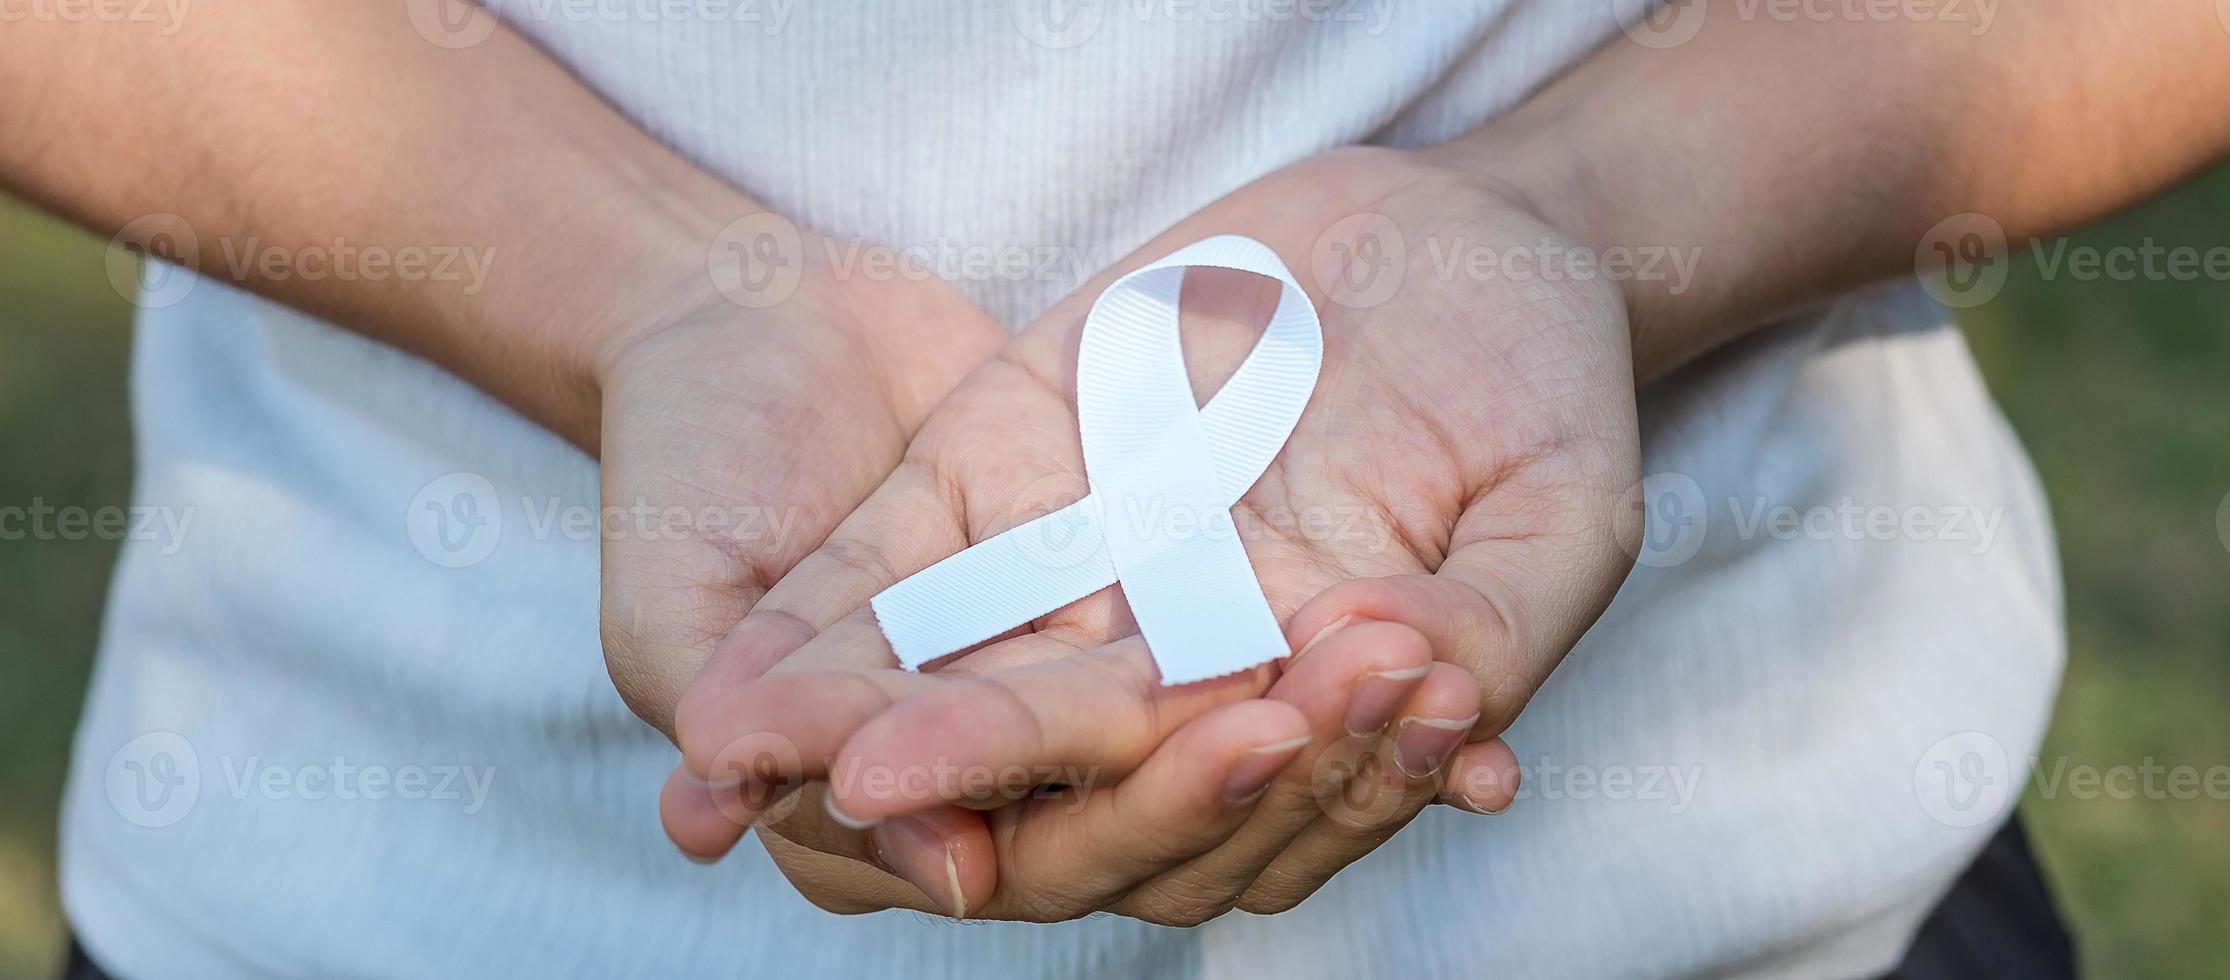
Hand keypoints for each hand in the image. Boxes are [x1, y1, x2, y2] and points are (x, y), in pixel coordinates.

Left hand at [670, 147, 1640, 920]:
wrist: (1455, 243)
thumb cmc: (1534, 391)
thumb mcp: (1561, 510)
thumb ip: (1503, 623)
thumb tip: (1434, 707)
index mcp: (1295, 712)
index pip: (1215, 808)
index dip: (1174, 807)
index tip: (1116, 782)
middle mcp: (1170, 668)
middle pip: (1056, 770)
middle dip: (972, 773)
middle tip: (877, 784)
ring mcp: (1075, 576)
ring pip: (944, 685)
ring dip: (840, 723)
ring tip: (744, 744)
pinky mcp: (997, 472)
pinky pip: (891, 569)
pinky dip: (814, 622)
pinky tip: (729, 677)